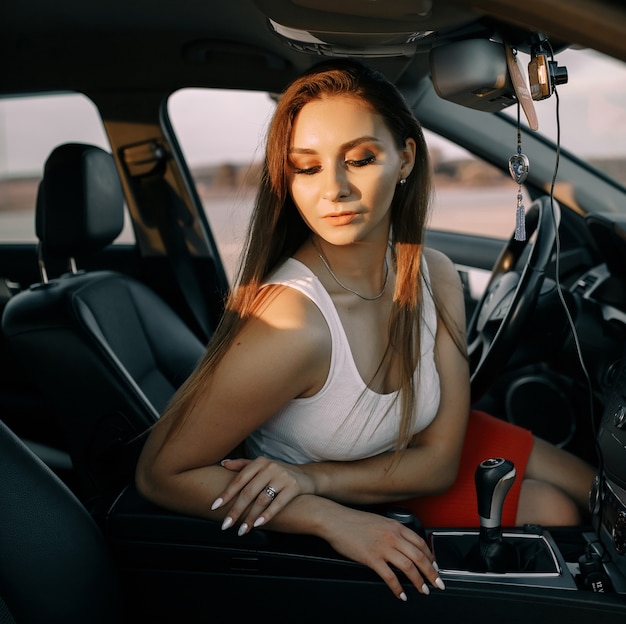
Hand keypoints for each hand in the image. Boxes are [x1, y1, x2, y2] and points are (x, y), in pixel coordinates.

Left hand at [211, 456, 315, 533]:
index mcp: (259, 462)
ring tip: (242, 530)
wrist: (307, 476)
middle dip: (236, 510)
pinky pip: (278, 503)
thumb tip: (223, 463)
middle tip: (226, 525)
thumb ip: (243, 465)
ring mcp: (282, 476)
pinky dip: (267, 515)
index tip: (215, 506)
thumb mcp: (262, 465)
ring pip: (262, 499)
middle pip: (248, 491)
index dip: (226, 493)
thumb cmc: (279, 473)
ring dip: (250, 517)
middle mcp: (270, 467)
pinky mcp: (294, 486)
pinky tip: (258, 525)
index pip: (239, 479)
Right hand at [321, 506, 444, 600]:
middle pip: (419, 556)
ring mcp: (383, 547)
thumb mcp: (379, 521)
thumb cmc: (354, 521)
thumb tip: (403, 545)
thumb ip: (392, 531)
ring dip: (419, 581)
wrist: (335, 520)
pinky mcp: (372, 558)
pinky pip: (390, 576)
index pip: (420, 543)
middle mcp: (392, 536)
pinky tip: (401, 594)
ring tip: (423, 590)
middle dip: (431, 573)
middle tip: (437, 583)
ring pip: (409, 567)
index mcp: (395, 526)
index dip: (431, 557)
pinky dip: (398, 587)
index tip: (435, 567)